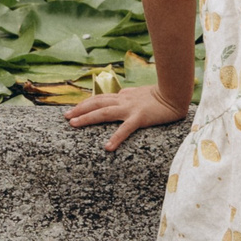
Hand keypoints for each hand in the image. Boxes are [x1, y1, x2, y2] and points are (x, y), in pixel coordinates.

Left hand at [62, 84, 188, 152]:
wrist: (175, 94)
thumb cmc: (160, 95)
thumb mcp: (139, 93)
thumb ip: (128, 96)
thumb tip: (118, 96)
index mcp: (123, 96)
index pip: (99, 98)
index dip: (85, 103)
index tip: (73, 109)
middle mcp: (123, 100)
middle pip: (96, 103)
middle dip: (79, 109)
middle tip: (65, 117)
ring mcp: (130, 109)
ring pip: (104, 112)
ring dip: (87, 118)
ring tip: (74, 124)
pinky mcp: (140, 118)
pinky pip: (125, 129)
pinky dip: (115, 137)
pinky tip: (108, 147)